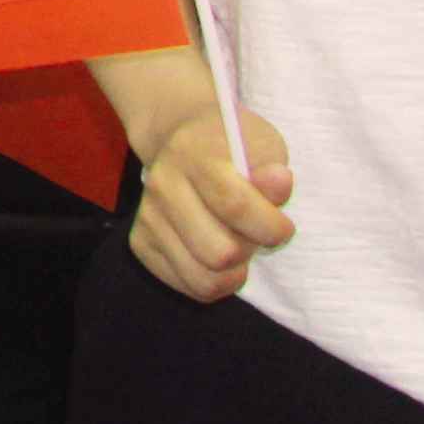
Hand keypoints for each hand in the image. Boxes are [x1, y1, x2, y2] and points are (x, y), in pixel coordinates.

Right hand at [125, 105, 297, 303]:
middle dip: (249, 251)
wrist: (181, 136)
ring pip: (203, 279)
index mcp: (193, 154)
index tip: (284, 226)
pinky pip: (188, 286)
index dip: (270, 227)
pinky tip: (217, 255)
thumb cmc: (232, 145)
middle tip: (254, 233)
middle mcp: (162, 184)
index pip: (234, 205)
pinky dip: (213, 282)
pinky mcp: (140, 241)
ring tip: (237, 247)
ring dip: (233, 273)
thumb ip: (271, 167)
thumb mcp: (261, 144)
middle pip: (218, 253)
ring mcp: (147, 215)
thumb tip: (279, 183)